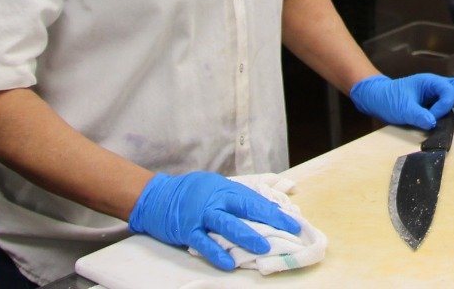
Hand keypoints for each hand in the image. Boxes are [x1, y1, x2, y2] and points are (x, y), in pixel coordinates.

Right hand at [128, 171, 300, 270]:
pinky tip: (228, 264)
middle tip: (289, 231)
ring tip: (264, 248)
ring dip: (247, 236)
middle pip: (247, 207)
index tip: (295, 221)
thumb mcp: (217, 188)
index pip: (256, 199)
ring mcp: (202, 214)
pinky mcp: (188, 229)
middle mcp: (217, 199)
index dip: (275, 210)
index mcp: (226, 189)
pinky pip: (204, 242)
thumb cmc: (192, 193)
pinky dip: (216, 253)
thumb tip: (266, 206)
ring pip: (228, 224)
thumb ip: (238, 197)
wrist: (158, 197)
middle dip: (270, 219)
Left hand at [349, 73, 453, 130]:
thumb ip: (417, 114)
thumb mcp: (401, 107)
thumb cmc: (388, 98)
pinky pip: (452, 106)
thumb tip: (432, 123)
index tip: (432, 118)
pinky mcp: (435, 104)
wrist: (378, 98)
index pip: (448, 90)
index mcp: (429, 81)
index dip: (444, 106)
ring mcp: (437, 95)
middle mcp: (436, 86)